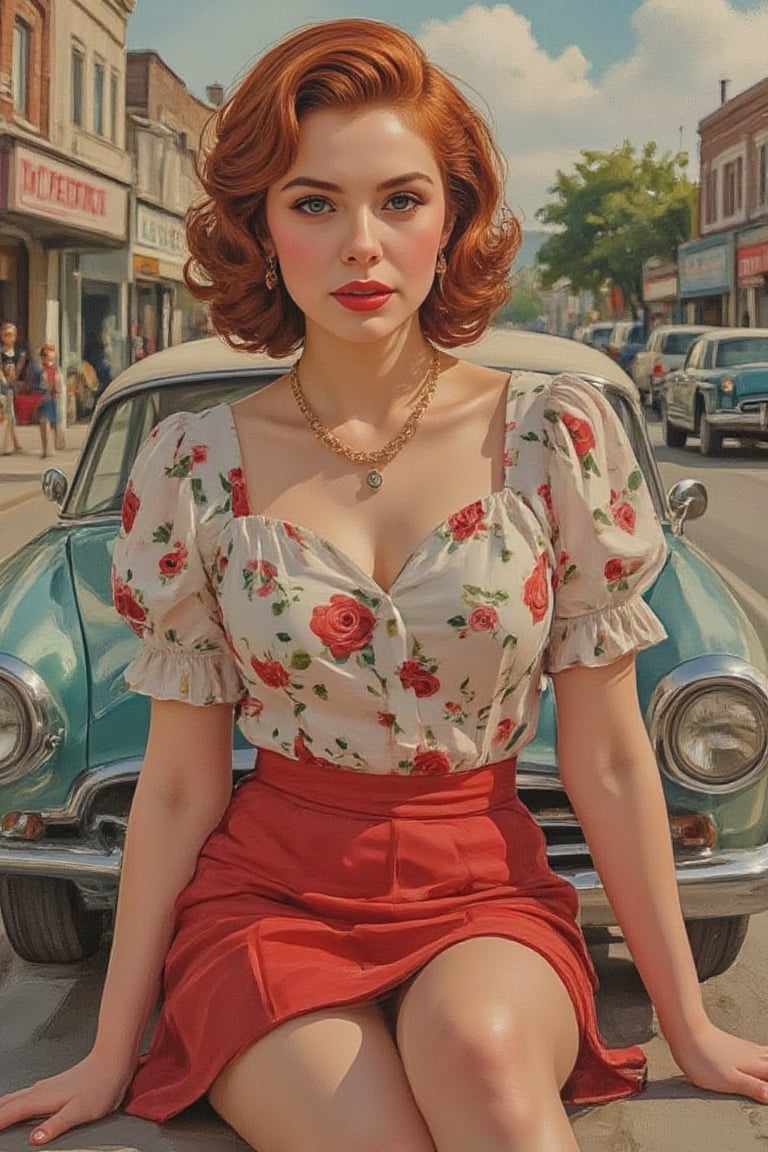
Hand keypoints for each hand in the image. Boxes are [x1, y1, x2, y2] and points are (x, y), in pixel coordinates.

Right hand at [0, 1052, 132, 1144]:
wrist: (114, 1061)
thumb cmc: (101, 1085)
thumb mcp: (79, 1111)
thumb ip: (55, 1125)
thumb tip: (35, 1139)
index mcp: (43, 1097)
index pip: (11, 1112)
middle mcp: (41, 1089)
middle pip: (8, 1103)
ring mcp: (46, 1086)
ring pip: (16, 1097)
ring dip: (3, 1107)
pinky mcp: (54, 1085)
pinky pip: (25, 1095)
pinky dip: (13, 1102)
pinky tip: (18, 1104)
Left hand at [669, 1019, 767, 1102]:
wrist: (685, 1029)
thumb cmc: (703, 1057)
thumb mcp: (729, 1079)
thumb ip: (754, 1088)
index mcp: (756, 1065)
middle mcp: (754, 1055)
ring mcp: (745, 1048)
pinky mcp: (735, 1045)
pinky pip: (760, 1051)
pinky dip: (767, 1056)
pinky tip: (762, 1057)